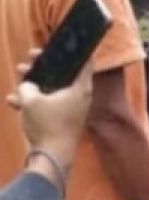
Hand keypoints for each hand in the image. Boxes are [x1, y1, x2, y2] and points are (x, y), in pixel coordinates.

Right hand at [6, 51, 92, 165]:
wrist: (51, 156)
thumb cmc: (47, 125)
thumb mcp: (31, 100)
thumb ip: (27, 86)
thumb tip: (26, 85)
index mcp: (81, 88)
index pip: (84, 62)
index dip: (74, 51)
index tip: (66, 43)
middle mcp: (79, 97)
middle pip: (64, 74)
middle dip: (45, 65)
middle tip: (32, 56)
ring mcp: (71, 109)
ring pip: (52, 89)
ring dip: (35, 82)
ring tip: (20, 73)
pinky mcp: (61, 120)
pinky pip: (47, 105)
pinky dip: (33, 101)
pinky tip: (13, 101)